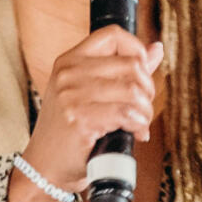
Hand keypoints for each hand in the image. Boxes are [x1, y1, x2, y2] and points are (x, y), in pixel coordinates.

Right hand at [9, 30, 162, 201]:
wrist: (45, 166)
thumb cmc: (69, 131)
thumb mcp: (89, 93)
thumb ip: (123, 70)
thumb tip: (157, 49)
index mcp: (69, 60)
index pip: (113, 35)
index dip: (137, 50)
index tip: (142, 73)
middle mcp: (68, 73)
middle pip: (131, 65)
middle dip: (148, 89)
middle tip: (142, 108)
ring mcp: (72, 96)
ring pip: (133, 90)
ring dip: (146, 111)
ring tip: (140, 122)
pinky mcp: (80, 119)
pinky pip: (126, 113)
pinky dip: (139, 124)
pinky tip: (136, 133)